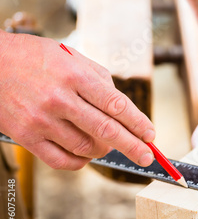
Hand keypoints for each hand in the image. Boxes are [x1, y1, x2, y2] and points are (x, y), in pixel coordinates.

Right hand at [0, 32, 155, 169]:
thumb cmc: (35, 58)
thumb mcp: (71, 56)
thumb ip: (99, 80)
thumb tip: (122, 108)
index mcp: (75, 76)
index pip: (117, 105)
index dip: (138, 123)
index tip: (151, 134)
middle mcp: (59, 99)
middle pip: (107, 131)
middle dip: (133, 146)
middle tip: (148, 157)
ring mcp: (41, 120)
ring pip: (86, 148)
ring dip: (104, 151)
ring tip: (109, 145)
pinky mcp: (26, 136)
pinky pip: (61, 160)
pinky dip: (81, 162)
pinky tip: (87, 155)